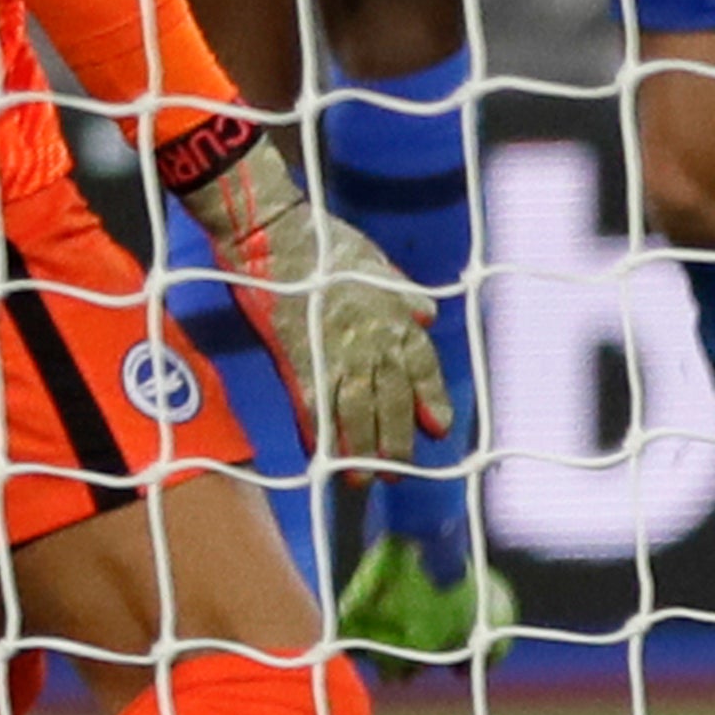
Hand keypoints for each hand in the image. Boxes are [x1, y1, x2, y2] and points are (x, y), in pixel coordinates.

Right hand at [178, 131, 449, 466]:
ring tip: (366, 480)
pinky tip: (325, 457)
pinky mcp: (301, 358)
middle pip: (393, 401)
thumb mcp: (377, 262)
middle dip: (396, 440)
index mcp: (396, 316)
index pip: (424, 368)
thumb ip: (404, 292)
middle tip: (398, 470)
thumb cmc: (324, 243)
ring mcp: (339, 352)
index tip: (438, 428)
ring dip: (363, 450)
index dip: (430, 400)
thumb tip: (429, 310)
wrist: (276, 233)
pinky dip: (322, 433)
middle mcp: (375, 340)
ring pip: (359, 413)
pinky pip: (316, 405)